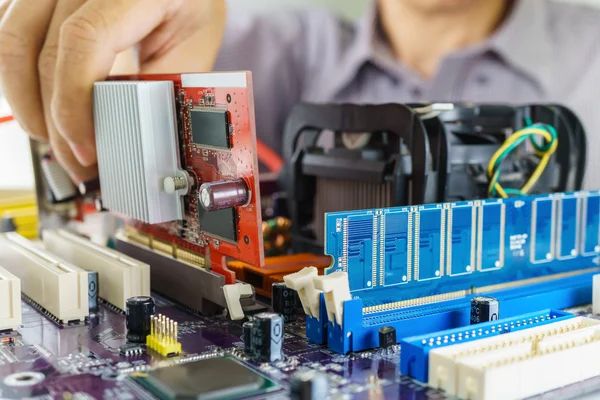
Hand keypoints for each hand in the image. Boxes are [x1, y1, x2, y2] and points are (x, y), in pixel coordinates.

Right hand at [0, 0, 225, 181]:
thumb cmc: (189, 7)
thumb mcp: (191, 49)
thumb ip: (162, 88)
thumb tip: (131, 141)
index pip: (84, 39)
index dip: (75, 101)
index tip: (85, 145)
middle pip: (44, 51)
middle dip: (55, 120)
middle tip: (77, 160)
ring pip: (12, 42)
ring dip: (27, 101)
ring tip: (54, 139)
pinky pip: (11, 33)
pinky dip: (20, 77)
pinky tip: (42, 106)